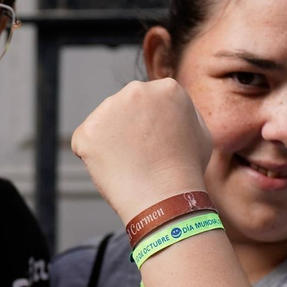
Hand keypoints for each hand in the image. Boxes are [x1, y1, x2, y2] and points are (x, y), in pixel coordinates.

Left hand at [70, 77, 212, 222]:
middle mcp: (136, 90)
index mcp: (166, 88)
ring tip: (130, 164)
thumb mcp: (201, 133)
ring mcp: (108, 109)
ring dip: (111, 142)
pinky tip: (114, 170)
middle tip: (141, 157)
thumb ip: (183, 115)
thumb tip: (168, 110)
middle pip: (123, 109)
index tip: (157, 146)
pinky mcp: (87, 131)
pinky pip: (85, 143)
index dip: (150, 127)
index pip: (148, 103)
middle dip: (127, 130)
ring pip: (103, 125)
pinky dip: (94, 158)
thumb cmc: (187, 171)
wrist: (166, 197)